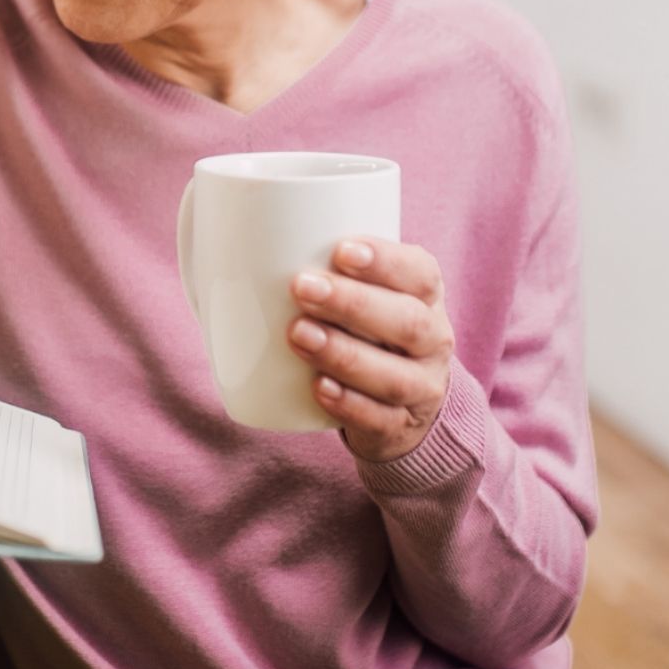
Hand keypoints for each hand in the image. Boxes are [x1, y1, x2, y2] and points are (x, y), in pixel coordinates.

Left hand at [287, 238, 454, 462]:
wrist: (403, 402)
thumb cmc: (366, 328)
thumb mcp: (363, 291)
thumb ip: (326, 266)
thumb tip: (236, 240)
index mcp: (425, 296)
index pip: (420, 273)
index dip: (386, 261)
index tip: (341, 250)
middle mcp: (432, 340)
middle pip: (407, 322)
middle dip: (353, 304)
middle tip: (302, 287)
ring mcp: (421, 388)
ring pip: (394, 376)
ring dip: (343, 354)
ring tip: (299, 335)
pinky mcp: (400, 427)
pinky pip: (380, 420)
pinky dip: (348, 404)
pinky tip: (317, 387)